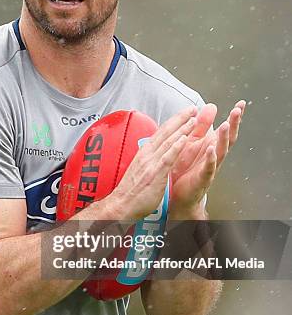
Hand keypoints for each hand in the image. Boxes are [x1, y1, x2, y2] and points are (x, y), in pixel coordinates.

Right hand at [109, 106, 197, 220]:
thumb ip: (149, 160)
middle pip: (166, 132)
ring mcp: (151, 163)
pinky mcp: (155, 173)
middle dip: (180, 119)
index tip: (184, 113)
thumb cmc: (131, 192)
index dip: (174, 121)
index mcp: (144, 153)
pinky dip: (176, 147)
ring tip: (193, 119)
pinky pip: (168, 157)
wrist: (121, 205)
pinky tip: (184, 139)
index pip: (161, 133)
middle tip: (192, 108)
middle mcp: (147, 154)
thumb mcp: (140, 170)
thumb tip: (156, 154)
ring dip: (182, 129)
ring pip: (168, 141)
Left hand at [169, 100, 245, 216]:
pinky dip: (211, 159)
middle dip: (233, 124)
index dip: (234, 118)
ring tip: (225, 125)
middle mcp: (215, 156)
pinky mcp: (202, 179)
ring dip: (224, 138)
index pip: (226, 129)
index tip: (241, 104)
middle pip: (228, 139)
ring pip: (221, 152)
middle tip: (237, 111)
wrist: (179, 194)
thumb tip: (211, 106)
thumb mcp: (193, 142)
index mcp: (212, 145)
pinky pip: (209, 168)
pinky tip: (212, 150)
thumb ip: (201, 125)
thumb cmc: (186, 168)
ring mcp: (210, 168)